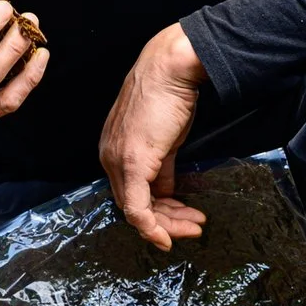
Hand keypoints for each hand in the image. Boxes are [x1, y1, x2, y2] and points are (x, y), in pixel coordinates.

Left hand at [99, 23, 209, 250]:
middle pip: (132, 205)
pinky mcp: (131, 164)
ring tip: (196, 225)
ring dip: (168, 223)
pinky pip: (137, 208)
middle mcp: (110, 158)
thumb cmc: (169, 96)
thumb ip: (161, 168)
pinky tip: (170, 235)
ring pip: (136, 210)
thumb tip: (167, 192)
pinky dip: (153, 226)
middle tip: (193, 227)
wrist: (170, 70)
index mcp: (113, 150)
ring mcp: (118, 161)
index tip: (179, 220)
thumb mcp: (165, 139)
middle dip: (166, 221)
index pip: (129, 192)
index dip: (156, 211)